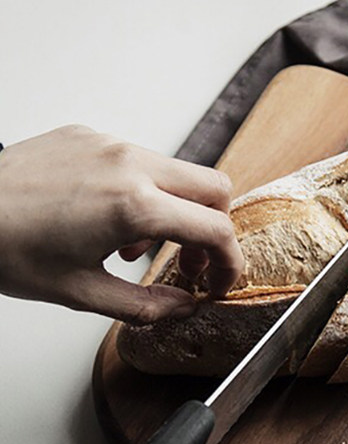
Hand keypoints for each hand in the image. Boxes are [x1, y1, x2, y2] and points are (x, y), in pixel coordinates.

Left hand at [0, 125, 243, 322]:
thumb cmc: (5, 248)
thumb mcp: (82, 293)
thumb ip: (147, 305)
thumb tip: (182, 307)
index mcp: (133, 206)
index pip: (216, 230)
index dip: (229, 263)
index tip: (218, 282)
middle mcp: (129, 165)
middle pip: (214, 188)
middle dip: (215, 229)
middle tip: (191, 261)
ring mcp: (109, 144)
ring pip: (179, 172)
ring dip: (177, 211)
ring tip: (136, 245)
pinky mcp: (90, 135)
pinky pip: (140, 160)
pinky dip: (145, 191)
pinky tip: (110, 218)